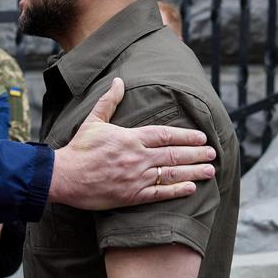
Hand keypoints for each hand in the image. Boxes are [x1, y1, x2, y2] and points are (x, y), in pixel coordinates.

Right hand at [49, 78, 215, 210]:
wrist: (64, 177)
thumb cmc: (78, 149)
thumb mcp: (93, 121)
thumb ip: (108, 102)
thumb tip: (118, 81)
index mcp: (131, 138)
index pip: (166, 135)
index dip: (186, 136)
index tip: (202, 137)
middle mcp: (138, 157)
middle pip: (174, 154)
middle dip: (196, 153)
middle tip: (212, 153)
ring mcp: (136, 177)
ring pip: (172, 174)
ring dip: (194, 171)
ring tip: (210, 170)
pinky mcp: (132, 196)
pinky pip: (160, 193)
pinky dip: (177, 191)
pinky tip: (192, 187)